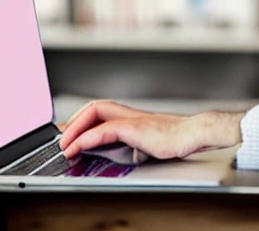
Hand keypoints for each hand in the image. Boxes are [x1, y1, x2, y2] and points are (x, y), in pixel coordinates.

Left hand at [59, 99, 244, 160]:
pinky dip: (86, 138)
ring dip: (75, 128)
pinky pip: (104, 129)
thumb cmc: (180, 139)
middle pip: (96, 106)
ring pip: (96, 111)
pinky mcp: (135, 127)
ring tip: (64, 145)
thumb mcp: (154, 141)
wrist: (196, 133)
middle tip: (62, 138)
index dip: (84, 120)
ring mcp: (133, 118)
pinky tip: (77, 148)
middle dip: (74, 121)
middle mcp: (132, 114)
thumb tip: (131, 153)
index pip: (103, 110)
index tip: (71, 135)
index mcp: (135, 117)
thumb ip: (140, 142)